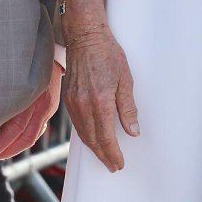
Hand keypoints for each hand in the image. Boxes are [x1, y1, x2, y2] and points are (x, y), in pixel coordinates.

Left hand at [0, 61, 63, 158]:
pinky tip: (11, 141)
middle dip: (6, 150)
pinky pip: (37, 128)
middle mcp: (44, 105)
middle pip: (26, 137)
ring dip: (14, 147)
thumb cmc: (25, 54)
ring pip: (32, 136)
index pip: (17, 129)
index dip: (1, 143)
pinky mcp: (50, 106)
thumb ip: (2, 91)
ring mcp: (49, 106)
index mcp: (34, 97)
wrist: (50, 46)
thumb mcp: (12, 71)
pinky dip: (23, 138)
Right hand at [64, 22, 138, 171]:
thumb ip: (128, 108)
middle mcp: (83, 104)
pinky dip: (85, 135)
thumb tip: (133, 131)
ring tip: (104, 156)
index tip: (119, 163)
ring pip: (83, 134)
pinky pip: (76, 123)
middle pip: (93, 139)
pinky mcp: (68, 98)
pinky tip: (92, 138)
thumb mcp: (125, 80)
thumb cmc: (107, 53)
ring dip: (93, 147)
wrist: (85, 36)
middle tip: (113, 165)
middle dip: (103, 155)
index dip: (113, 153)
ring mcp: (73, 102)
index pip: (106, 137)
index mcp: (100, 101)